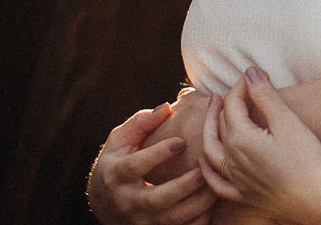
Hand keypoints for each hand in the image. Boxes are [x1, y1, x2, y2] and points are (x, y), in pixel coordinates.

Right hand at [88, 101, 218, 224]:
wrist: (105, 202)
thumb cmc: (117, 161)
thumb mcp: (119, 140)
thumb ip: (140, 123)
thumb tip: (166, 107)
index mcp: (117, 175)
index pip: (135, 166)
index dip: (157, 155)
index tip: (181, 141)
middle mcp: (128, 201)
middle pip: (156, 200)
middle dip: (182, 187)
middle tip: (204, 170)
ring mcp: (141, 220)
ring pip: (170, 219)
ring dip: (196, 205)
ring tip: (214, 185)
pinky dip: (196, 221)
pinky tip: (211, 205)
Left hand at [200, 67, 320, 224]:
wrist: (317, 199)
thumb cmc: (307, 159)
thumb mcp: (287, 122)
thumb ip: (265, 96)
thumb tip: (249, 72)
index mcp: (241, 139)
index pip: (233, 103)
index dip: (243, 84)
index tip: (258, 73)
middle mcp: (232, 159)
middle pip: (222, 122)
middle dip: (231, 100)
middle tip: (242, 85)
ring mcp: (236, 179)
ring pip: (212, 149)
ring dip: (211, 127)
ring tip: (215, 110)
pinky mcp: (244, 194)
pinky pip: (217, 183)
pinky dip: (207, 170)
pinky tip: (204, 161)